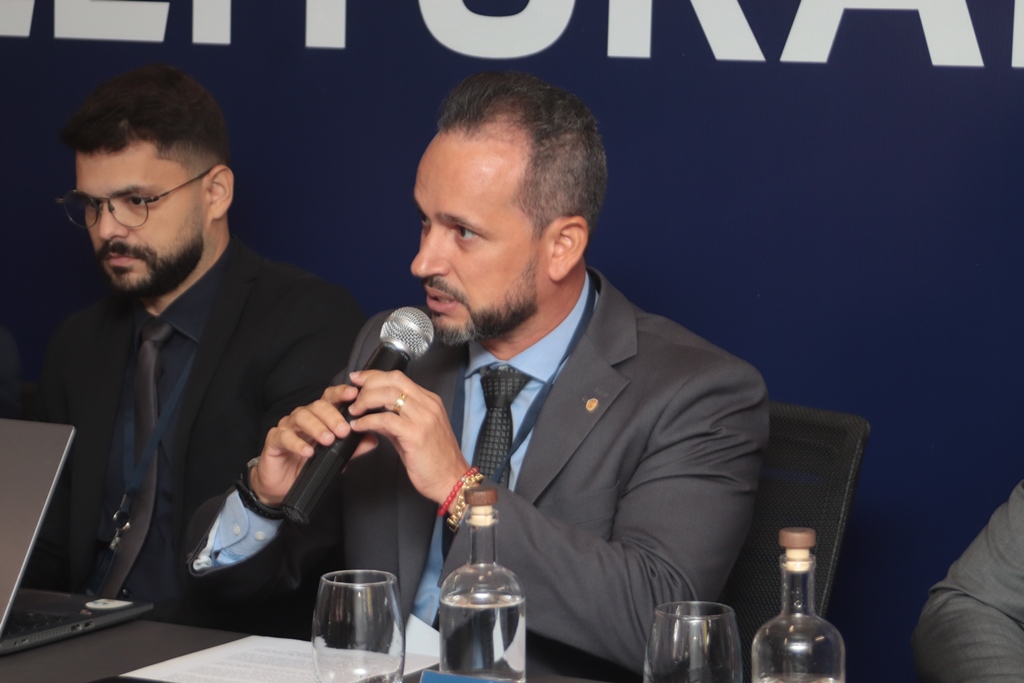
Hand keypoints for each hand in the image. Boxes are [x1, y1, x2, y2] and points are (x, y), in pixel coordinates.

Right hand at [250, 383, 378, 504]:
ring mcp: (287, 426)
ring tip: (328, 440)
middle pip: (317, 406)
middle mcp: (303, 417)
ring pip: (301, 417)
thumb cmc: (309, 465)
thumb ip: (353, 447)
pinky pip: (284, 436)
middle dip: (332, 416)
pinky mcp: (274, 440)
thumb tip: (372, 439)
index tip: (353, 394)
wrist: (283, 485)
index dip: (340, 393)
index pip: (330, 398)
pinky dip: (297, 443)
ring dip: (317, 427)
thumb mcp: (336, 457)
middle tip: (344, 430)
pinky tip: (308, 451)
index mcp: (319, 416)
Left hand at [345, 369, 470, 505]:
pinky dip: (367, 421)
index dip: (375, 376)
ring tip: (354, 410)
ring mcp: (423, 418)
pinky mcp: (415, 434)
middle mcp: (428, 405)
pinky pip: (385, 420)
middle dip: (368, 383)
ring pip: (388, 396)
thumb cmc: (435, 460)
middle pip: (393, 380)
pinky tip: (358, 426)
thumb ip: (396, 420)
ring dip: (365, 401)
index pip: (399, 378)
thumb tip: (374, 414)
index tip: (358, 379)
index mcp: (430, 401)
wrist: (451, 480)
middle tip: (352, 394)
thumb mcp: (415, 433)